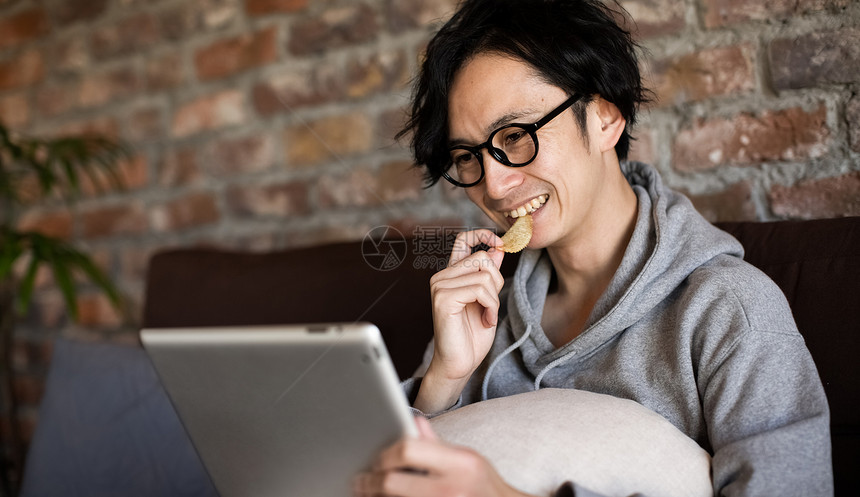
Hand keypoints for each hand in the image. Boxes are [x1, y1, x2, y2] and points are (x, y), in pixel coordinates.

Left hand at [353, 417, 532, 496]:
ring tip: (366, 493)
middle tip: (361, 481)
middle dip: (370, 482)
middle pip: (392, 483)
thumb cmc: (484, 488)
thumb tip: (414, 423)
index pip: (408, 450)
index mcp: (460, 463)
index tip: (376, 459)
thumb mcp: (467, 460)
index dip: (385, 455)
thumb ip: (437, 445)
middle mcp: (451, 489)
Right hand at [417, 230, 504, 412]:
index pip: (463, 239)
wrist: (459, 364)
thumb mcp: (488, 300)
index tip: (500, 244)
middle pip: (482, 258)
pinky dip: (490, 307)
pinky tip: (485, 321)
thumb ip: (489, 274)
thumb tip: (498, 248)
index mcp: (451, 274)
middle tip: (491, 306)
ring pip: (484, 276)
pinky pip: (479, 290)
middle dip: (496, 282)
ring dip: (494, 300)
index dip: (483, 235)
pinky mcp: (443, 299)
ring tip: (487, 316)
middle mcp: (442, 276)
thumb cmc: (472, 336)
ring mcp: (440, 286)